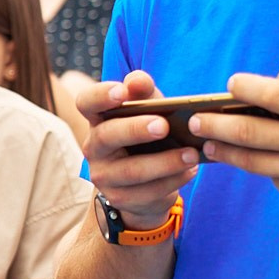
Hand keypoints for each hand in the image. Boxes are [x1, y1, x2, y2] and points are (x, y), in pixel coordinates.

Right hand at [79, 71, 199, 226]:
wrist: (147, 183)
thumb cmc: (149, 137)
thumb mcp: (150, 111)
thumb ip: (145, 94)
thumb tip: (138, 80)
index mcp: (98, 119)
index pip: (86, 103)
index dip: (100, 96)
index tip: (121, 91)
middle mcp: (94, 147)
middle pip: (107, 136)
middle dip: (135, 130)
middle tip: (164, 125)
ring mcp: (104, 175)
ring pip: (131, 170)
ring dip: (165, 162)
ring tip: (192, 155)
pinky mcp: (120, 198)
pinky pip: (147, 192)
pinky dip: (173, 181)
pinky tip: (190, 171)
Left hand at [194, 69, 278, 208]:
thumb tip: (262, 82)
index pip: (273, 95)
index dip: (246, 87)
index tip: (229, 84)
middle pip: (247, 131)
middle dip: (213, 124)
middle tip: (193, 120)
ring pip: (248, 160)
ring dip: (220, 150)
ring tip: (204, 141)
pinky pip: (266, 175)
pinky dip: (253, 165)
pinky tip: (238, 157)